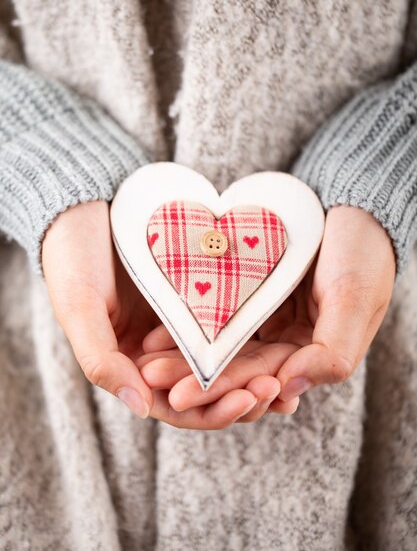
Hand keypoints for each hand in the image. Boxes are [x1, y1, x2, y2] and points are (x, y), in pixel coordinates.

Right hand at [42, 201, 277, 427]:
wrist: (85, 205)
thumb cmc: (72, 256)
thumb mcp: (79, 307)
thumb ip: (102, 360)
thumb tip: (141, 409)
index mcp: (130, 365)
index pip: (175, 405)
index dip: (211, 411)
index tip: (245, 399)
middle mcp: (159, 351)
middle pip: (207, 389)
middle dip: (243, 394)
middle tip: (277, 388)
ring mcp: (181, 323)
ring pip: (224, 360)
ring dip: (254, 369)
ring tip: (286, 371)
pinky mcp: (198, 295)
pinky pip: (230, 319)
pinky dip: (253, 331)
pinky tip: (283, 333)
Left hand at [139, 205, 395, 414]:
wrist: (350, 202)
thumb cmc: (362, 251)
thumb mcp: (355, 300)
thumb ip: (332, 352)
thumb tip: (289, 390)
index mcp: (311, 354)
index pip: (263, 381)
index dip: (223, 390)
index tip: (182, 395)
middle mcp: (285, 341)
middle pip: (234, 367)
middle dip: (193, 377)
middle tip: (151, 377)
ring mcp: (265, 317)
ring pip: (220, 344)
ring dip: (184, 355)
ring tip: (145, 362)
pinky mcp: (248, 291)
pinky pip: (216, 311)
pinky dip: (190, 322)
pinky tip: (157, 330)